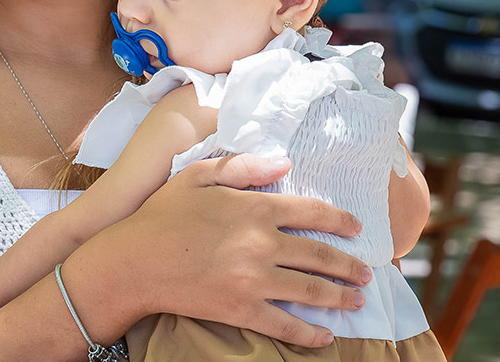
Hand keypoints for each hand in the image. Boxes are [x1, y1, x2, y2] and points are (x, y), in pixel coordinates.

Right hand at [63, 154, 369, 348]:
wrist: (134, 261)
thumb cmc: (162, 215)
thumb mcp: (197, 176)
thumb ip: (242, 167)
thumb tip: (283, 162)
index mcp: (254, 208)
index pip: (312, 212)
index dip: (340, 221)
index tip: (356, 229)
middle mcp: (262, 243)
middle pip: (322, 256)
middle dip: (350, 266)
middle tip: (365, 273)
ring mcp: (255, 279)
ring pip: (313, 291)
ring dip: (341, 298)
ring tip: (356, 301)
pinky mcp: (243, 309)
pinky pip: (287, 325)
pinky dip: (311, 334)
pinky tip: (324, 336)